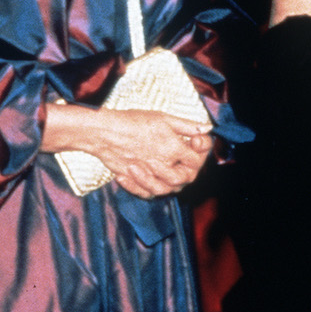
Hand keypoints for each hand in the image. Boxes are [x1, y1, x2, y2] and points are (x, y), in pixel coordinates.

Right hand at [92, 109, 212, 199]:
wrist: (104, 131)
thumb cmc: (132, 121)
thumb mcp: (163, 118)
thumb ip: (187, 126)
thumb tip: (206, 128)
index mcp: (172, 149)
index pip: (195, 159)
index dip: (200, 153)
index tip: (195, 145)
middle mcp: (162, 166)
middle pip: (183, 178)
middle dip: (188, 171)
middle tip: (184, 161)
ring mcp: (147, 176)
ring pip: (166, 189)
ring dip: (172, 183)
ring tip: (170, 172)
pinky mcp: (132, 180)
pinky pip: (146, 193)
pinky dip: (151, 190)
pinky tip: (151, 180)